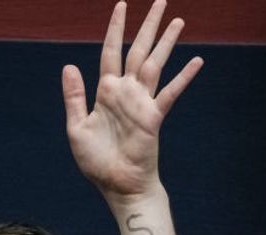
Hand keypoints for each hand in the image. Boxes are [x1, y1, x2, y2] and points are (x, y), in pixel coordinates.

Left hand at [62, 0, 201, 198]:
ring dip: (166, 42)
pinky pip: (170, 93)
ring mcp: (142, 103)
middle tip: (160, 1)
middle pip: (138, 50)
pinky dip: (183, 77)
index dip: (115, 28)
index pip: (111, 51)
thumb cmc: (97, 161)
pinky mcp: (154, 117)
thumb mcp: (77, 127)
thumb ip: (74, 96)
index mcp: (106, 92)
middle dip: (148, 26)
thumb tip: (69, 65)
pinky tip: (196, 61)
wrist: (117, 186)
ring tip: (177, 20)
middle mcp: (127, 92)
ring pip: (155, 64)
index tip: (121, 5)